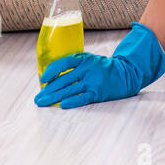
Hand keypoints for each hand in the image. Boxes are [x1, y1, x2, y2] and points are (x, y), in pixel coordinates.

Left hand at [35, 22, 164, 108]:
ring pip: (69, 90)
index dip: (51, 71)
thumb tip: (53, 78)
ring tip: (43, 103)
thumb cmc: (103, 68)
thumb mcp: (90, 61)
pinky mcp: (98, 93)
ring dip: (54, 98)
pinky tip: (62, 105)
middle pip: (63, 80)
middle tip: (38, 98)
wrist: (126, 74)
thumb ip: (75, 66)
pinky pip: (82, 98)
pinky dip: (72, 102)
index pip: (64, 63)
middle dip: (48, 90)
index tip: (42, 80)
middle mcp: (87, 69)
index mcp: (84, 59)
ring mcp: (93, 81)